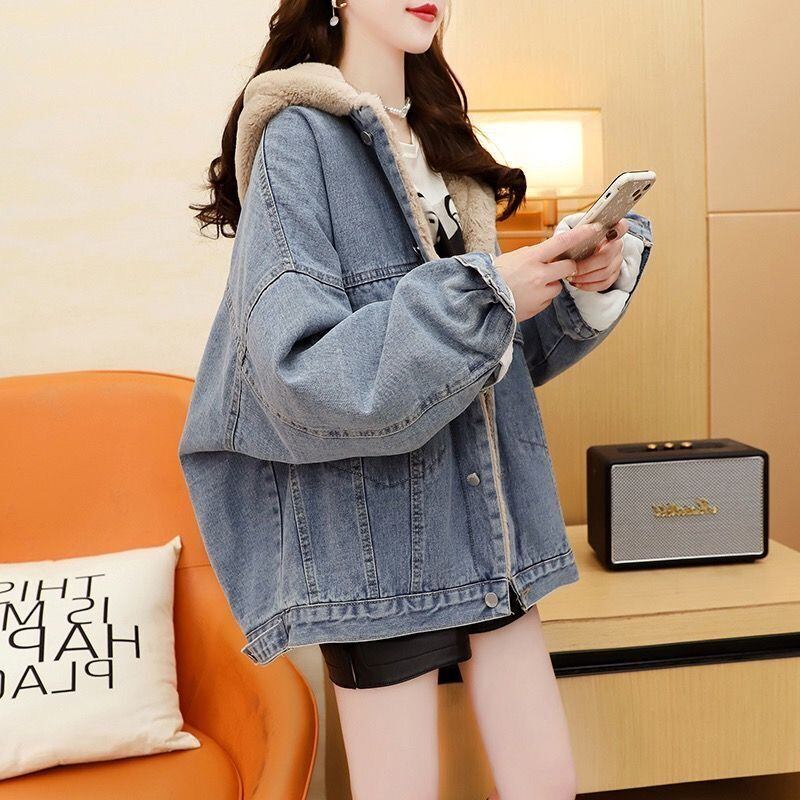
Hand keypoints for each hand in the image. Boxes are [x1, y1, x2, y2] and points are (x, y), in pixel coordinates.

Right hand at [493, 222, 607, 322]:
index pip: (562, 242)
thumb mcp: (512, 258)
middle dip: (567, 267)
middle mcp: (539, 275)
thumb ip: (532, 254)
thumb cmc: (494, 276)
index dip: (580, 234)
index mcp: (531, 258)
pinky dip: (541, 298)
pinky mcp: (538, 307)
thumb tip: (548, 253)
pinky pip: (547, 300)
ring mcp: (540, 293)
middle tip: (556, 267)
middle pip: (569, 267)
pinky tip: (527, 296)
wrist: (482, 300)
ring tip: (531, 286)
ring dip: (550, 285)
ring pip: (558, 286)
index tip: (594, 228)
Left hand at [564, 218, 628, 290]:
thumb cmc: (574, 242)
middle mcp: (617, 246)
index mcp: (609, 231)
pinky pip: (604, 284)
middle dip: (586, 265)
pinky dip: (588, 285)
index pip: (621, 227)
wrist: (577, 253)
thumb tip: (560, 238)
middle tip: (570, 268)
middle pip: (606, 257)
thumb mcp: (572, 233)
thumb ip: (571, 233)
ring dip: (585, 277)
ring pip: (605, 273)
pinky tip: (576, 283)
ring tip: (570, 277)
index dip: (618, 230)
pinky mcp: (614, 275)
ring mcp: (617, 261)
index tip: (609, 233)